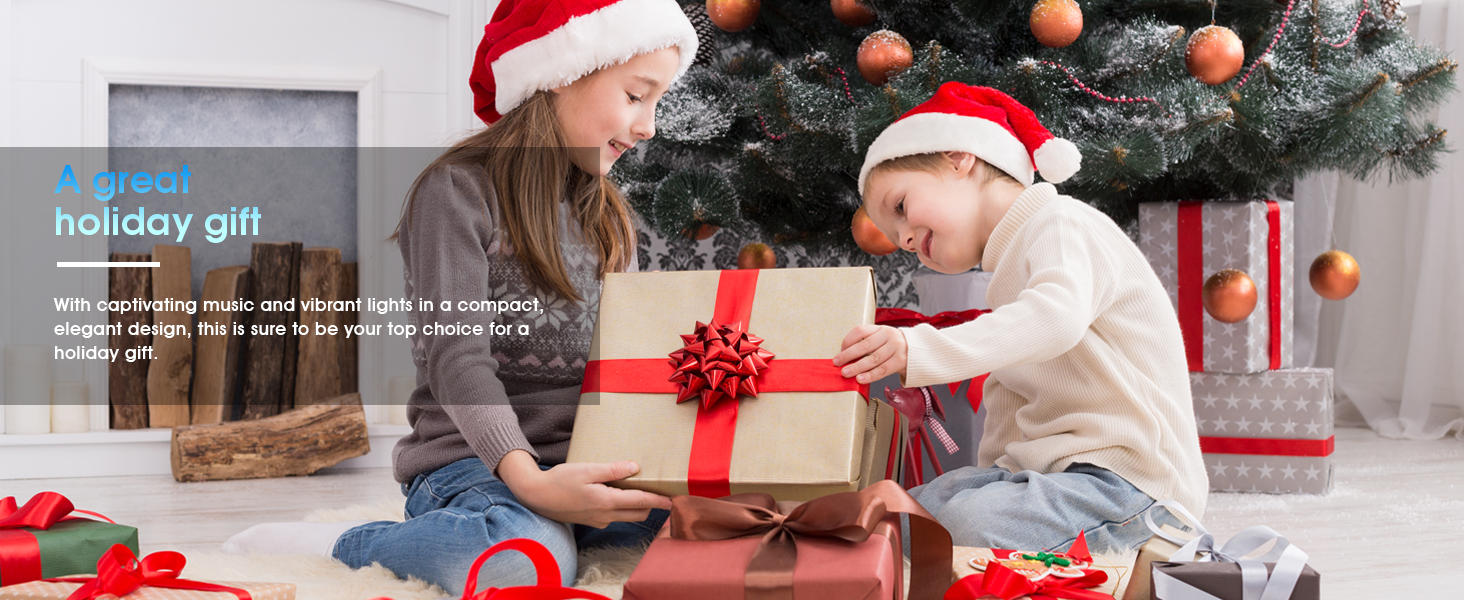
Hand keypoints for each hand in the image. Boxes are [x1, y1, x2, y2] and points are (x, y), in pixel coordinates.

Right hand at [496, 450, 671, 527]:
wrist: (536, 496)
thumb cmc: (560, 480)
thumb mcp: (586, 470)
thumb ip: (612, 470)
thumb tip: (634, 468)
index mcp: (606, 502)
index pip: (640, 502)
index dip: (659, 501)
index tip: (673, 500)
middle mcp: (605, 515)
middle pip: (638, 513)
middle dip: (652, 505)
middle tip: (662, 492)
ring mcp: (598, 520)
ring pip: (627, 516)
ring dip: (638, 506)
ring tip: (642, 490)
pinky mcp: (592, 520)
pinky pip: (615, 516)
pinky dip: (623, 507)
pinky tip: (619, 493)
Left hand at [832, 324, 907, 383]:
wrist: (921, 349)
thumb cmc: (895, 346)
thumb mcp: (883, 338)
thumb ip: (868, 344)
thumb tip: (846, 357)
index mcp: (880, 329)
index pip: (860, 331)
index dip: (848, 340)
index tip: (840, 350)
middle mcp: (888, 336)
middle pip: (864, 345)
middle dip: (848, 355)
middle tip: (837, 362)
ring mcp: (896, 348)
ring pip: (873, 359)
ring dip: (857, 367)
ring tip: (846, 373)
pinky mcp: (901, 361)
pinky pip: (882, 370)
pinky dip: (870, 376)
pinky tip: (860, 379)